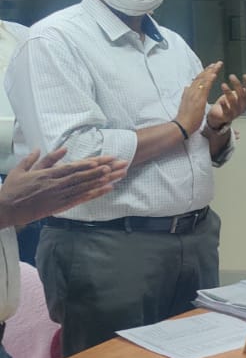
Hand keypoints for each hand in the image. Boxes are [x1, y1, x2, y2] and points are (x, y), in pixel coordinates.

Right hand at [0, 149, 127, 228]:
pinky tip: (107, 189)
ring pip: (86, 187)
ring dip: (104, 180)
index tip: (106, 159)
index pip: (74, 167)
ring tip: (120, 174)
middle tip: (121, 164)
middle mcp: (56, 185)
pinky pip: (80, 199)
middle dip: (105, 169)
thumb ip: (42, 159)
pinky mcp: (59, 207)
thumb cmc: (13, 188)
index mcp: (48, 175)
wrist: (4, 209)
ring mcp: (59, 197)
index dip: (91, 163)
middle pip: (85, 176)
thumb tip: (60, 149)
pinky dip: (95, 194)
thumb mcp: (23, 169)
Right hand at [178, 62, 222, 133]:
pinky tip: (214, 74)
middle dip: (209, 69)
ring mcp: (194, 94)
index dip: (204, 73)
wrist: (182, 125)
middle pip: (201, 77)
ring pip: (203, 80)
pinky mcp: (198, 99)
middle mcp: (191, 91)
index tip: (211, 67)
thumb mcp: (185, 103)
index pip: (198, 80)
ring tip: (217, 65)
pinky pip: (205, 87)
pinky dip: (209, 80)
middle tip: (217, 63)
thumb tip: (186, 87)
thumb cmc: (185, 117)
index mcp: (189, 92)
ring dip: (211, 71)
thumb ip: (186, 94)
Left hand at [206, 73, 245, 131]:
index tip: (245, 76)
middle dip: (237, 85)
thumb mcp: (244, 95)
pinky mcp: (227, 116)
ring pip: (233, 102)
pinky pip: (227, 111)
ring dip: (228, 93)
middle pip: (242, 96)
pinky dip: (224, 106)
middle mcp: (242, 106)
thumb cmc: (233, 103)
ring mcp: (235, 112)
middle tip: (232, 76)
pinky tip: (222, 100)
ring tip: (223, 85)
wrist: (222, 115)